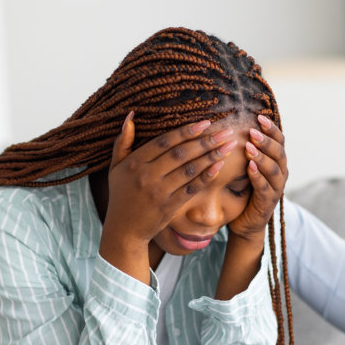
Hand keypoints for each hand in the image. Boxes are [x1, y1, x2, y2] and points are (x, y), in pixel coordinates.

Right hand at [100, 112, 239, 255]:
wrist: (124, 230)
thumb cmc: (121, 194)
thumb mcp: (116, 167)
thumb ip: (122, 141)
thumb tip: (131, 115)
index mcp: (134, 163)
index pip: (164, 142)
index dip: (186, 131)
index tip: (206, 122)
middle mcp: (146, 176)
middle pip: (181, 153)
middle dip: (206, 141)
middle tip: (226, 132)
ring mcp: (159, 192)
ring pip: (190, 169)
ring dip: (212, 156)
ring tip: (229, 146)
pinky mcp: (170, 207)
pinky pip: (192, 188)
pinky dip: (206, 176)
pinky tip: (220, 165)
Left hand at [227, 115, 287, 240]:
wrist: (244, 222)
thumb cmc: (243, 190)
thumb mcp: (245, 166)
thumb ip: (247, 149)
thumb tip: (234, 122)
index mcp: (277, 162)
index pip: (279, 141)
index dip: (271, 129)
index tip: (259, 117)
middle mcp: (281, 173)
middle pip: (279, 153)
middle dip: (266, 141)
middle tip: (253, 131)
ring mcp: (276, 188)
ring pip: (274, 170)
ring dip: (262, 157)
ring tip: (249, 146)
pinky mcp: (268, 202)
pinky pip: (265, 188)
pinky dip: (258, 177)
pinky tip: (249, 167)